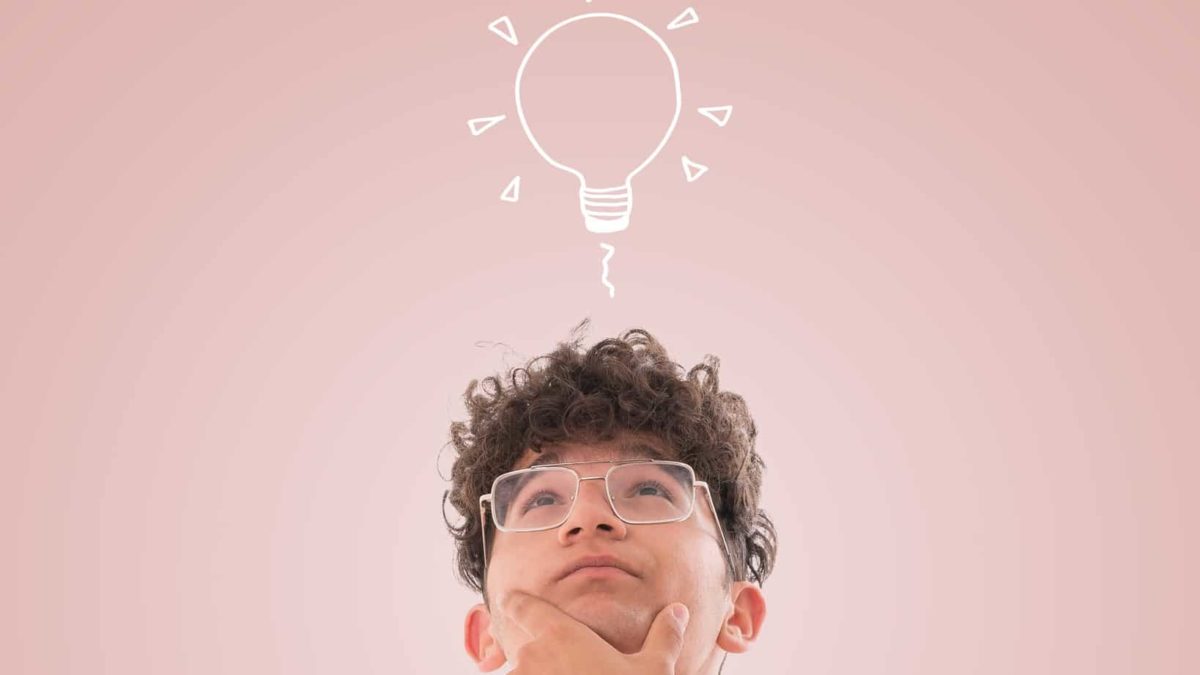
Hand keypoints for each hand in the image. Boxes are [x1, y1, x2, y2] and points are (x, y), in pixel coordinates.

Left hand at [501, 590, 690, 674]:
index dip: (518, 602)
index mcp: (561, 634)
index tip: (513, 600)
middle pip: (528, 647)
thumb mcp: (654, 670)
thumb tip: (679, 611)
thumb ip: (664, 637)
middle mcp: (532, 656)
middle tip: (572, 669)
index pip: (523, 606)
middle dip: (544, 658)